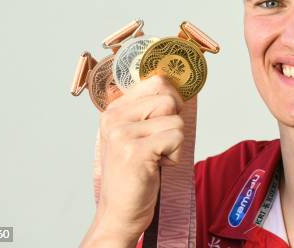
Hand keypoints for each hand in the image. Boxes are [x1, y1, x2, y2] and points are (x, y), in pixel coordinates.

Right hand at [81, 75, 183, 246]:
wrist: (119, 212)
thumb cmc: (133, 173)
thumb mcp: (134, 135)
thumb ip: (148, 110)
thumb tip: (179, 86)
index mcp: (114, 110)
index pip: (156, 81)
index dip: (171, 99)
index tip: (165, 120)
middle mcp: (114, 118)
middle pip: (169, 99)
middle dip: (173, 124)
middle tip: (158, 144)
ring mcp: (122, 134)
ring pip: (176, 121)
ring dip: (174, 144)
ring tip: (155, 157)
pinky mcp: (135, 151)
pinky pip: (177, 138)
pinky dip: (174, 156)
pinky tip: (157, 166)